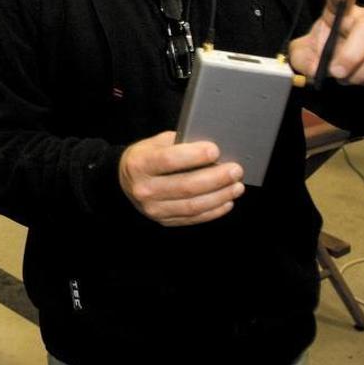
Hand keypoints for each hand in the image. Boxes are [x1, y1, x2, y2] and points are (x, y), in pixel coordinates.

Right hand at [118, 131, 243, 225]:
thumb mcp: (156, 143)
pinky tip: (227, 201)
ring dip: (220, 196)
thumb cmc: (147, 157)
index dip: (194, 156)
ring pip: (193, 205)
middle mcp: (144, 189)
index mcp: (140, 164)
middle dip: (216, 178)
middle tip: (235, 170)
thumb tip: (212, 148)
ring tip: (236, 186)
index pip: (168, 160)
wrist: (126, 181)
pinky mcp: (164, 221)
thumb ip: (180, 144)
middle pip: (185, 186)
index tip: (215, 150)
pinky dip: (214, 210)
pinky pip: (193, 218)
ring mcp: (153, 208)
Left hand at [289, 0, 363, 84]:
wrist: (338, 65)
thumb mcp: (303, 56)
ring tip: (347, 77)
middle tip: (336, 72)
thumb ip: (304, 60)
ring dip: (360, 74)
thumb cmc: (320, 53)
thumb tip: (317, 69)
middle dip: (351, 56)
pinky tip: (363, 78)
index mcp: (337, 11)